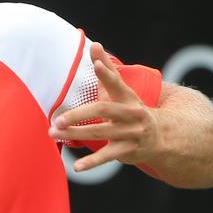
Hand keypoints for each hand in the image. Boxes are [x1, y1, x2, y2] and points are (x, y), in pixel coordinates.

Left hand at [48, 42, 160, 171]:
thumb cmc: (131, 109)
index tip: (96, 64)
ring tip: (52, 133)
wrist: (160, 137)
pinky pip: (106, 157)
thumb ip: (107, 70)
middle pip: (103, 111)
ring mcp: (129, 133)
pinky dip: (91, 163)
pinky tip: (76, 167)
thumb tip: (95, 45)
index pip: (117, 83)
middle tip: (57, 119)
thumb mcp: (123, 91)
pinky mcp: (126, 151)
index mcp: (128, 97)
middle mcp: (131, 114)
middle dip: (78, 115)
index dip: (107, 74)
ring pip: (99, 133)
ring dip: (75, 134)